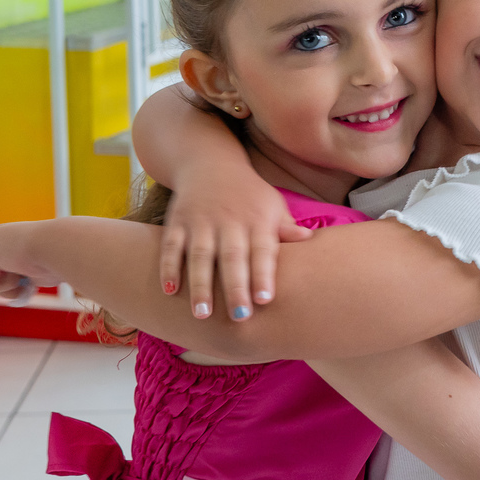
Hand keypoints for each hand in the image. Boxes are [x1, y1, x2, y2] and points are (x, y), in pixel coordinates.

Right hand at [0, 222, 61, 303]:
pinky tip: (28, 284)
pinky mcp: (32, 277)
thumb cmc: (14, 246)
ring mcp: (19, 265)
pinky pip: (18, 292)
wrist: (49, 251)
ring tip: (19, 277)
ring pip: (2, 289)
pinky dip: (20, 292)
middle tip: (3, 272)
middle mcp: (5, 252)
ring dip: (7, 287)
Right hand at [160, 164, 309, 320]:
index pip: (262, 250)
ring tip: (202, 314)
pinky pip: (171, 246)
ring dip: (200, 285)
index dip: (263, 274)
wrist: (210, 163)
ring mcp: (200, 222)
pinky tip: (169, 291)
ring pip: (200, 255)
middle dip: (234, 287)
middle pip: (232, 257)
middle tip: (238, 316)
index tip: (265, 299)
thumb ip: (286, 228)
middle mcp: (228, 222)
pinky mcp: (177, 222)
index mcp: (256, 221)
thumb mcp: (272, 205)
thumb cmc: (248, 195)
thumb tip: (310, 240)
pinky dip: (168, 267)